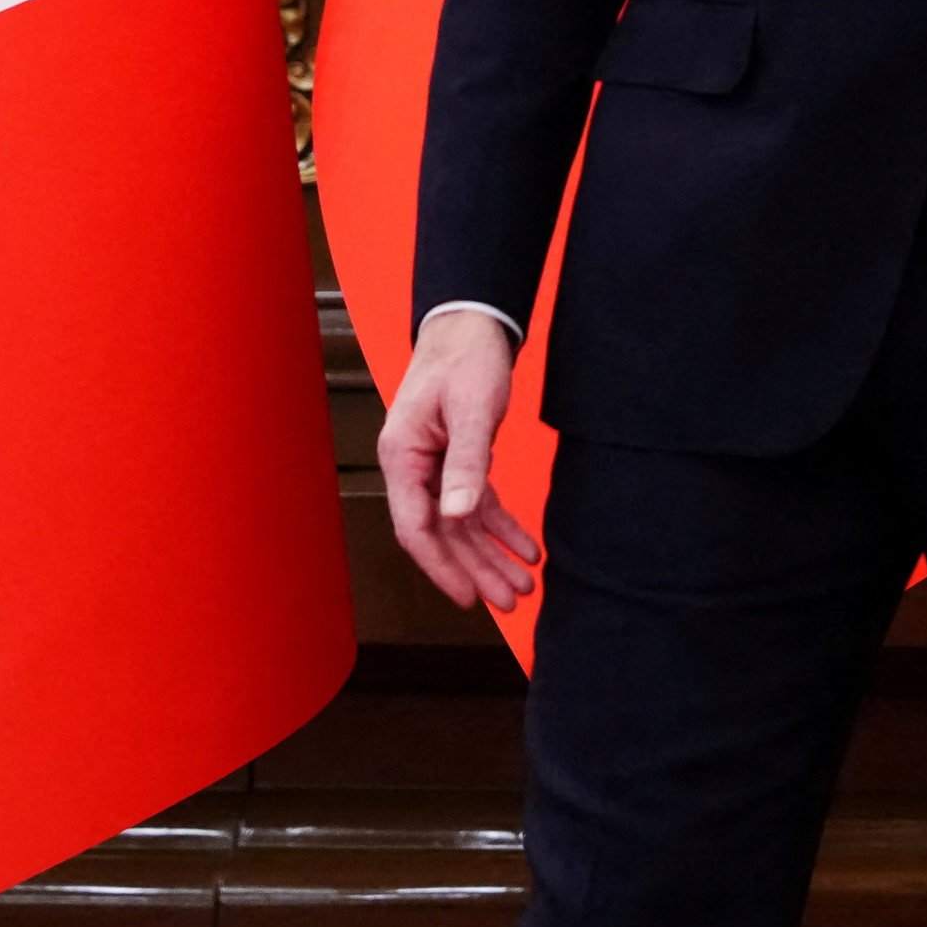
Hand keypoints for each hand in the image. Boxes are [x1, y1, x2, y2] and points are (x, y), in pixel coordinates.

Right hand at [377, 308, 541, 615]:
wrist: (472, 324)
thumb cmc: (466, 358)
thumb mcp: (473, 409)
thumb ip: (467, 462)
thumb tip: (457, 514)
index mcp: (402, 457)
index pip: (416, 527)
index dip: (441, 566)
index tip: (469, 596)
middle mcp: (413, 467)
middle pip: (442, 534)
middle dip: (475, 569)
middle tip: (508, 601)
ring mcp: (433, 466)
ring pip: (461, 524)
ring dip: (490, 554)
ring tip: (522, 585)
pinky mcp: (458, 459)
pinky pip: (476, 503)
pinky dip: (500, 526)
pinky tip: (525, 547)